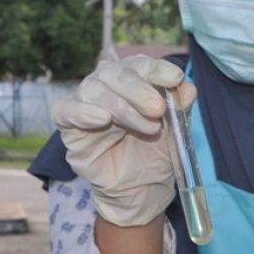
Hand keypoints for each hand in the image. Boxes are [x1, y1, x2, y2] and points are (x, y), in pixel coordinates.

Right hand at [51, 56, 194, 226]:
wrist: (140, 188)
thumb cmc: (154, 153)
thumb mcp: (175, 132)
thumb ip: (180, 108)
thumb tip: (188, 87)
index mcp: (133, 80)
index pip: (139, 65)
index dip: (156, 69)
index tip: (174, 78)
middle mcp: (106, 86)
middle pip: (114, 72)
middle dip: (138, 89)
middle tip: (158, 110)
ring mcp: (85, 104)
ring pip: (93, 90)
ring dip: (121, 107)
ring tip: (147, 128)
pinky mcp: (69, 126)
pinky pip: (65, 110)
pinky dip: (82, 112)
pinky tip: (102, 120)